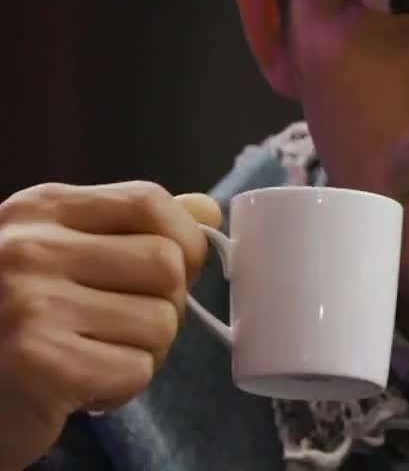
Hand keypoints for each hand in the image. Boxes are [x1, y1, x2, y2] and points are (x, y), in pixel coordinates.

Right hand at [0, 182, 218, 469]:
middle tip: (120, 328)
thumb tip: (208, 212)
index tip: (172, 270)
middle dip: (164, 305)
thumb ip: (132, 228)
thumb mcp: (62, 253)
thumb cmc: (17, 321)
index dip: (184, 239)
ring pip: (161, 322)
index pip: (149, 201)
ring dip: (144, 352)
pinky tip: (80, 387)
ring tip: (93, 356)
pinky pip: (137, 369)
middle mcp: (31, 249)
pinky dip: (121, 387)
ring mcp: (31, 304)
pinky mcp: (39, 363)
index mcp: (40, 210)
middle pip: (167, 265)